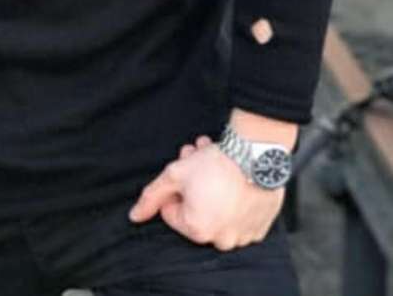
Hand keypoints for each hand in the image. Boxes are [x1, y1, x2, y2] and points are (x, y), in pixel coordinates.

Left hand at [127, 135, 284, 250]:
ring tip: (216, 162)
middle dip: (192, 184)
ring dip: (212, 188)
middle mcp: (221, 239)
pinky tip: (236, 177)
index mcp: (197, 230)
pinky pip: (240, 215)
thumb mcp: (174, 174)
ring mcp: (243, 235)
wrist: (257, 156)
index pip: (171, 209)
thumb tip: (134, 216)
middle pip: (194, 208)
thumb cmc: (217, 165)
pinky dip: (236, 199)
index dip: (175, 187)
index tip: (186, 171)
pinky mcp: (260, 227)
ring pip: (217, 210)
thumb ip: (151, 197)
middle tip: (198, 161)